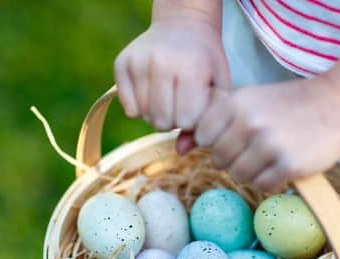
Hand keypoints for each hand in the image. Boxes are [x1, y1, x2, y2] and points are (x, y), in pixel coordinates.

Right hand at [114, 17, 229, 131]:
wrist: (182, 25)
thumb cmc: (205, 60)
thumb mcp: (217, 86)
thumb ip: (206, 120)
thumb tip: (181, 152)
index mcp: (191, 68)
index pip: (185, 121)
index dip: (192, 121)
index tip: (196, 108)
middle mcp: (161, 63)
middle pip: (162, 121)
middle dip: (173, 120)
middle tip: (180, 104)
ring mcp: (138, 62)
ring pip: (144, 116)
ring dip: (156, 114)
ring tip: (167, 99)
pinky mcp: (122, 64)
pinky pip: (128, 108)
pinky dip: (140, 108)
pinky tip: (151, 93)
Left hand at [193, 77, 339, 191]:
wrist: (339, 102)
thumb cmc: (287, 103)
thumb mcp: (248, 101)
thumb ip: (215, 121)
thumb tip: (179, 148)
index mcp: (236, 103)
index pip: (204, 136)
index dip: (216, 141)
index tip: (234, 136)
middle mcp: (249, 123)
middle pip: (219, 159)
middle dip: (233, 158)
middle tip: (254, 148)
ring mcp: (269, 145)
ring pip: (238, 175)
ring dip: (250, 171)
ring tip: (268, 156)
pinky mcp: (288, 165)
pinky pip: (262, 186)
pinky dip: (269, 180)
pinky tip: (281, 165)